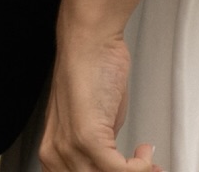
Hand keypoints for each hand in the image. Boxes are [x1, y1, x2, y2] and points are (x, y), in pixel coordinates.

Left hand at [39, 26, 161, 171]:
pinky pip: (119, 170)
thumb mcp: (92, 120)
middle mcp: (55, 155)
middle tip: (146, 170)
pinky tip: (144, 154)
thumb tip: (115, 164)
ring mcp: (70, 148)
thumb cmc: (91, 68)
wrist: (89, 39)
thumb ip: (97, 148)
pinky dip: (140, 166)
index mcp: (51, 153)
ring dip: (137, 171)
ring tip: (147, 163)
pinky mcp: (89, 138)